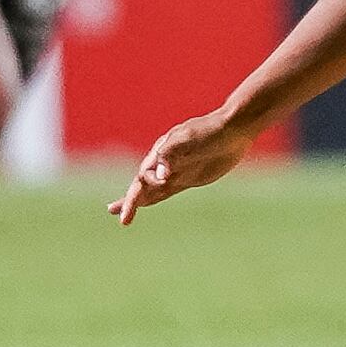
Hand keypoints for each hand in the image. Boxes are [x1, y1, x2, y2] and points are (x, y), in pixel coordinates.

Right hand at [111, 111, 251, 224]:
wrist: (232, 130)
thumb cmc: (209, 131)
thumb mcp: (190, 139)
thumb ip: (172, 154)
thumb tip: (160, 175)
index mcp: (160, 152)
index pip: (146, 173)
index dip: (148, 182)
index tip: (163, 183)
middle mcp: (163, 163)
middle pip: (141, 184)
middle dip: (130, 200)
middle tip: (119, 216)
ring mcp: (174, 171)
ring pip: (149, 189)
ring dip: (134, 200)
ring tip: (113, 210)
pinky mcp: (187, 179)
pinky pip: (164, 191)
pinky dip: (152, 198)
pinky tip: (143, 204)